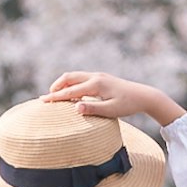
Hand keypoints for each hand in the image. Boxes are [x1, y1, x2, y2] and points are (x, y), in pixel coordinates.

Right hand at [49, 66, 182, 131]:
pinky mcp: (101, 78)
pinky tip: (71, 93)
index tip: (43, 101)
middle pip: (69, 77)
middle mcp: (95, 77)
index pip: (70, 91)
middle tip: (47, 97)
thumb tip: (75, 107)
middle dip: (56, 86)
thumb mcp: (111, 110)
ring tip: (56, 95)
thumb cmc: (128, 105)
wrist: (143, 96)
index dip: (55, 96)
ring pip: (75, 76)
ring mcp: (98, 76)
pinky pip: (81, 78)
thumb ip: (93, 109)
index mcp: (96, 84)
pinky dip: (72, 84)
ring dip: (63, 84)